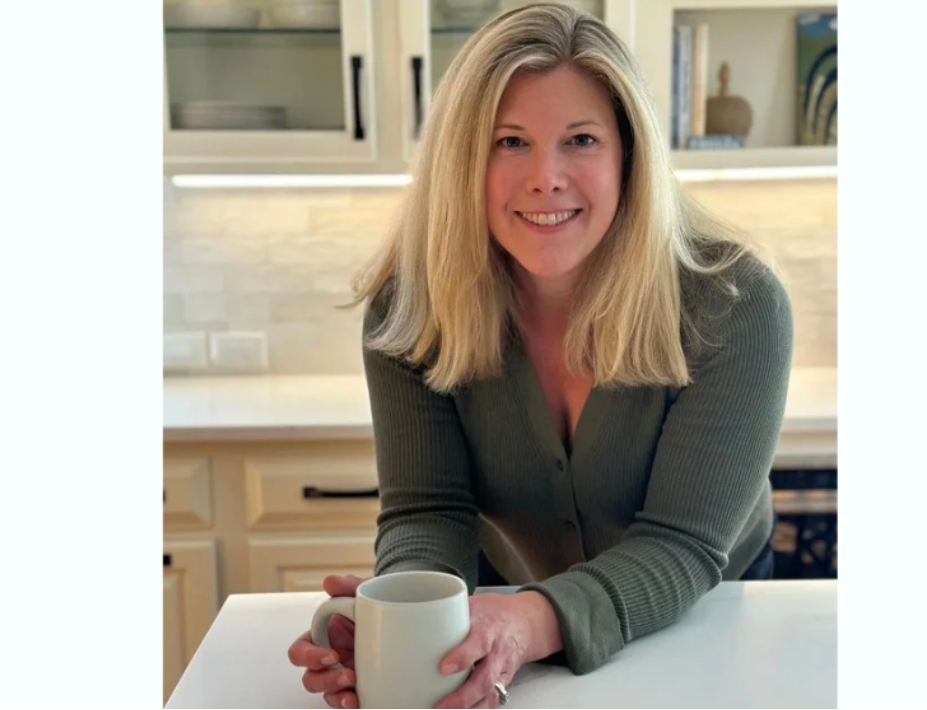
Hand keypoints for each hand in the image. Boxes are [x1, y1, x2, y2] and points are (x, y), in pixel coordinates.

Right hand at [287, 574, 366, 708]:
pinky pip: (348, 701)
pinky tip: (362, 703)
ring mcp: (344, 675)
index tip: (333, 655)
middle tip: (348, 675)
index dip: (310, 656)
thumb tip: (330, 582)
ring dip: (337, 696)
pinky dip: (353, 704)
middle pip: (310, 678)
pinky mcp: (360, 687)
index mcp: (322, 636)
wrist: (403, 617)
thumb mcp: (364, 593)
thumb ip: (347, 586)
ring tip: (353, 696)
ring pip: (328, 694)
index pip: (300, 651)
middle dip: (325, 680)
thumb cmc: (375, 605)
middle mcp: (329, 659)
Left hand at [434, 591, 561, 708]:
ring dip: (468, 708)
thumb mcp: (473, 604)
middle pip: (484, 679)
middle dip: (462, 697)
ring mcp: (501, 671)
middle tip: (440, 706)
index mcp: (488, 628)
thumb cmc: (495, 613)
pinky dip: (477, 709)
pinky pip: (492, 702)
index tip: (443, 668)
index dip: (462, 657)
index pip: (478, 643)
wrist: (524, 623)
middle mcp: (497, 653)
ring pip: (489, 695)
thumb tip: (417, 619)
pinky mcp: (502, 684)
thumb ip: (449, 614)